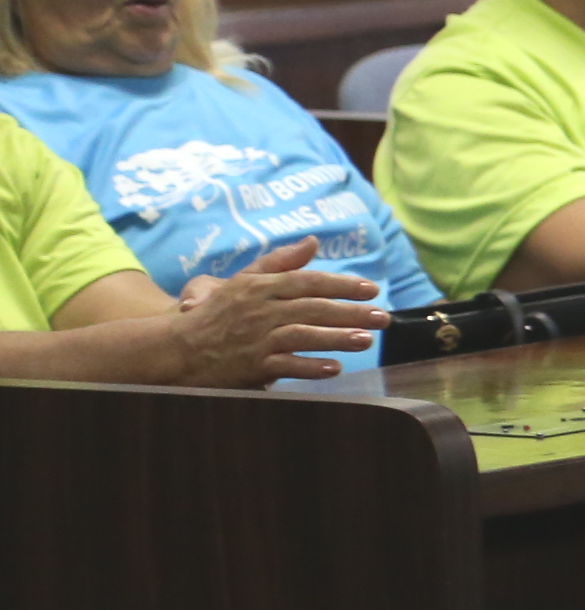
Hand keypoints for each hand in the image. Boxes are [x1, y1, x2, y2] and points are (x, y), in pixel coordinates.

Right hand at [169, 237, 379, 384]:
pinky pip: (285, 366)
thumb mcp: (243, 282)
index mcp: (259, 287)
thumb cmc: (217, 314)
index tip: (372, 289)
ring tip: (367, 340)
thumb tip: (312, 241)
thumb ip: (279, 263)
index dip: (341, 284)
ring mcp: (255, 339)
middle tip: (383, 317)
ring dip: (336, 338)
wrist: (177, 349)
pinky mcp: (251, 367)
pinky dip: (310, 367)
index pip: (307, 282)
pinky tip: (336, 368)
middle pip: (312, 308)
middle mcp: (259, 311)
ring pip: (302, 335)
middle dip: (351, 312)